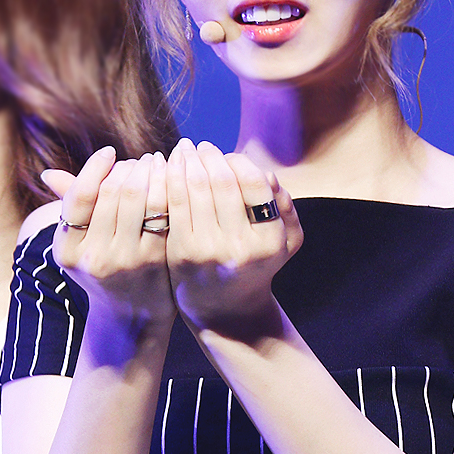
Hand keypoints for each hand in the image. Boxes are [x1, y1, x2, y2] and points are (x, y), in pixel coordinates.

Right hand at [42, 148, 175, 334]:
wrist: (133, 313)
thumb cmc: (105, 267)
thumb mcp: (80, 244)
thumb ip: (71, 208)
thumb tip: (48, 174)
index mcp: (69, 249)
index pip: (80, 195)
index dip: (95, 168)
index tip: (109, 153)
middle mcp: (94, 256)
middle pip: (111, 192)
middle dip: (128, 167)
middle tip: (139, 160)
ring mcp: (125, 261)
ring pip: (138, 198)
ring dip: (150, 172)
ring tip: (155, 163)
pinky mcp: (155, 261)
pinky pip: (162, 212)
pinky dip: (167, 189)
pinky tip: (171, 180)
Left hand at [165, 138, 302, 333]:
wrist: (224, 307)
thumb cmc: (256, 263)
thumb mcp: (285, 241)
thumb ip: (285, 206)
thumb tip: (267, 174)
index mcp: (270, 240)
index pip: (255, 183)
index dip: (238, 161)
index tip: (227, 155)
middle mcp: (240, 246)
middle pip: (222, 182)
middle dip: (209, 156)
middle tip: (201, 146)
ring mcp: (208, 250)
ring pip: (195, 188)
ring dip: (187, 162)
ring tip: (184, 151)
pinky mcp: (181, 252)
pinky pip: (174, 203)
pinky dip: (170, 178)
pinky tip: (168, 168)